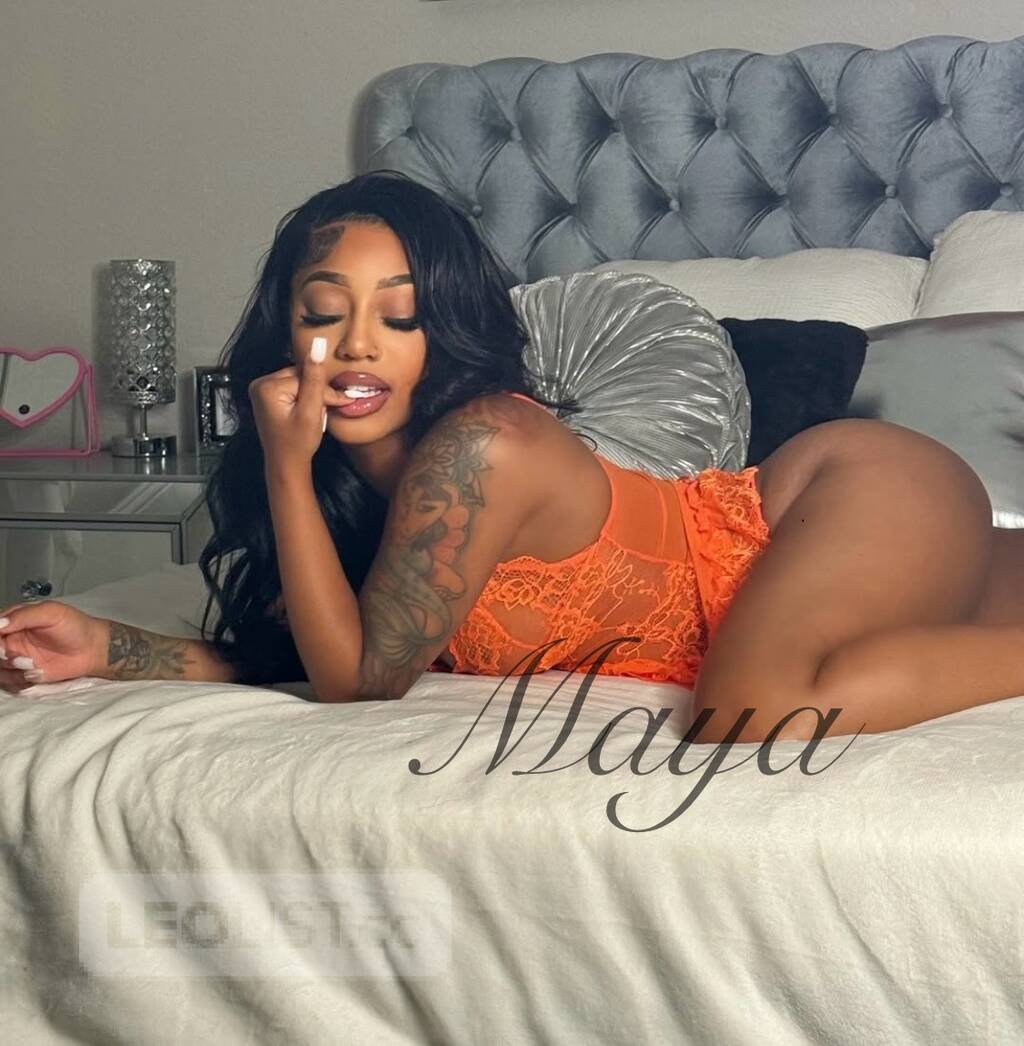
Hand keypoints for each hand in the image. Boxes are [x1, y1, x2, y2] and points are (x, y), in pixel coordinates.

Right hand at [0, 601, 108, 693]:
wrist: (92, 649)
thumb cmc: (74, 626)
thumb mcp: (51, 613)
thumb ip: (24, 616)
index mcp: (13, 621)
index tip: (3, 646)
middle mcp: (9, 639)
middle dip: (1, 657)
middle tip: (17, 658)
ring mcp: (14, 658)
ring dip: (11, 671)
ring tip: (34, 666)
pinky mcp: (23, 674)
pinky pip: (9, 683)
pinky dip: (19, 681)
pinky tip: (38, 674)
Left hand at [249, 336, 347, 470]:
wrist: (286, 465)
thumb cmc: (297, 444)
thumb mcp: (311, 411)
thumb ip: (315, 378)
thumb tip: (319, 345)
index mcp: (266, 386)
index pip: (305, 377)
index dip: (323, 392)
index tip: (339, 403)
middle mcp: (260, 384)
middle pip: (300, 377)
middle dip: (316, 393)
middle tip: (322, 413)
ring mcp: (261, 391)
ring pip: (299, 382)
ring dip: (312, 397)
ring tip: (312, 416)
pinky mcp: (267, 397)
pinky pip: (293, 389)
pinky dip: (304, 400)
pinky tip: (304, 414)